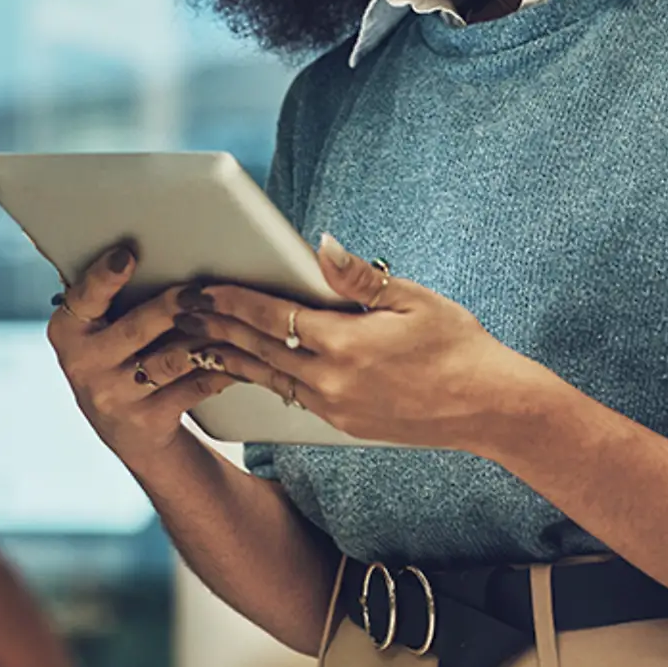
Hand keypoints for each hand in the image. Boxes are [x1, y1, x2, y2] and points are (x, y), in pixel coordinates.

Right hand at [48, 243, 236, 460]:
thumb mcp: (101, 330)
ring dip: (206, 336)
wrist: (129, 432)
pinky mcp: (148, 421)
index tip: (126, 255)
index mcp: (67, 331)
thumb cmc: (119, 358)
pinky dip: (221, 368)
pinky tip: (241, 355)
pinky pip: (193, 387)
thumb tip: (149, 251)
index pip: (83, 299)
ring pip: (171, 359)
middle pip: (136, 329)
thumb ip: (114, 296)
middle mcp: (84, 365)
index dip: (104, 278)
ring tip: (233, 317)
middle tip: (200, 290)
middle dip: (172, 306)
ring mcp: (115, 397)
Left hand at [171, 232, 536, 449]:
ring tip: (193, 340)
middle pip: (257, 350)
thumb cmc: (457, 344)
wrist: (490, 408)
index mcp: (347, 345)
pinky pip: (288, 397)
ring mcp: (335, 408)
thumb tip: (320, 243)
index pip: (272, 318)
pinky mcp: (342, 423)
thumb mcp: (413, 300)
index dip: (232, 301)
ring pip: (267, 377)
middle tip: (178, 310)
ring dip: (228, 357)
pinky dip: (259, 378)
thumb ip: (359, 277)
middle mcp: (332, 382)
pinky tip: (241, 368)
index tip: (201, 288)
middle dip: (215, 328)